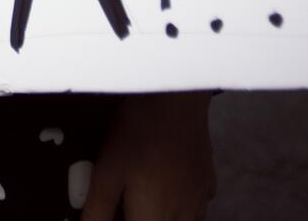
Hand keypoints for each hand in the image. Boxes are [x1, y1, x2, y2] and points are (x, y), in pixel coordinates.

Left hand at [81, 91, 215, 220]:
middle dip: (141, 215)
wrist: (174, 98)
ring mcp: (200, 201)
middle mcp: (183, 216)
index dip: (120, 220)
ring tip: (142, 191)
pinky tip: (167, 181)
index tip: (114, 208)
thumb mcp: (106, 173)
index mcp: (154, 217)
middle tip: (123, 198)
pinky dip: (180, 204)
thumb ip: (98, 210)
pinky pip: (195, 207)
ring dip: (161, 215)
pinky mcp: (209, 183)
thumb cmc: (136, 134)